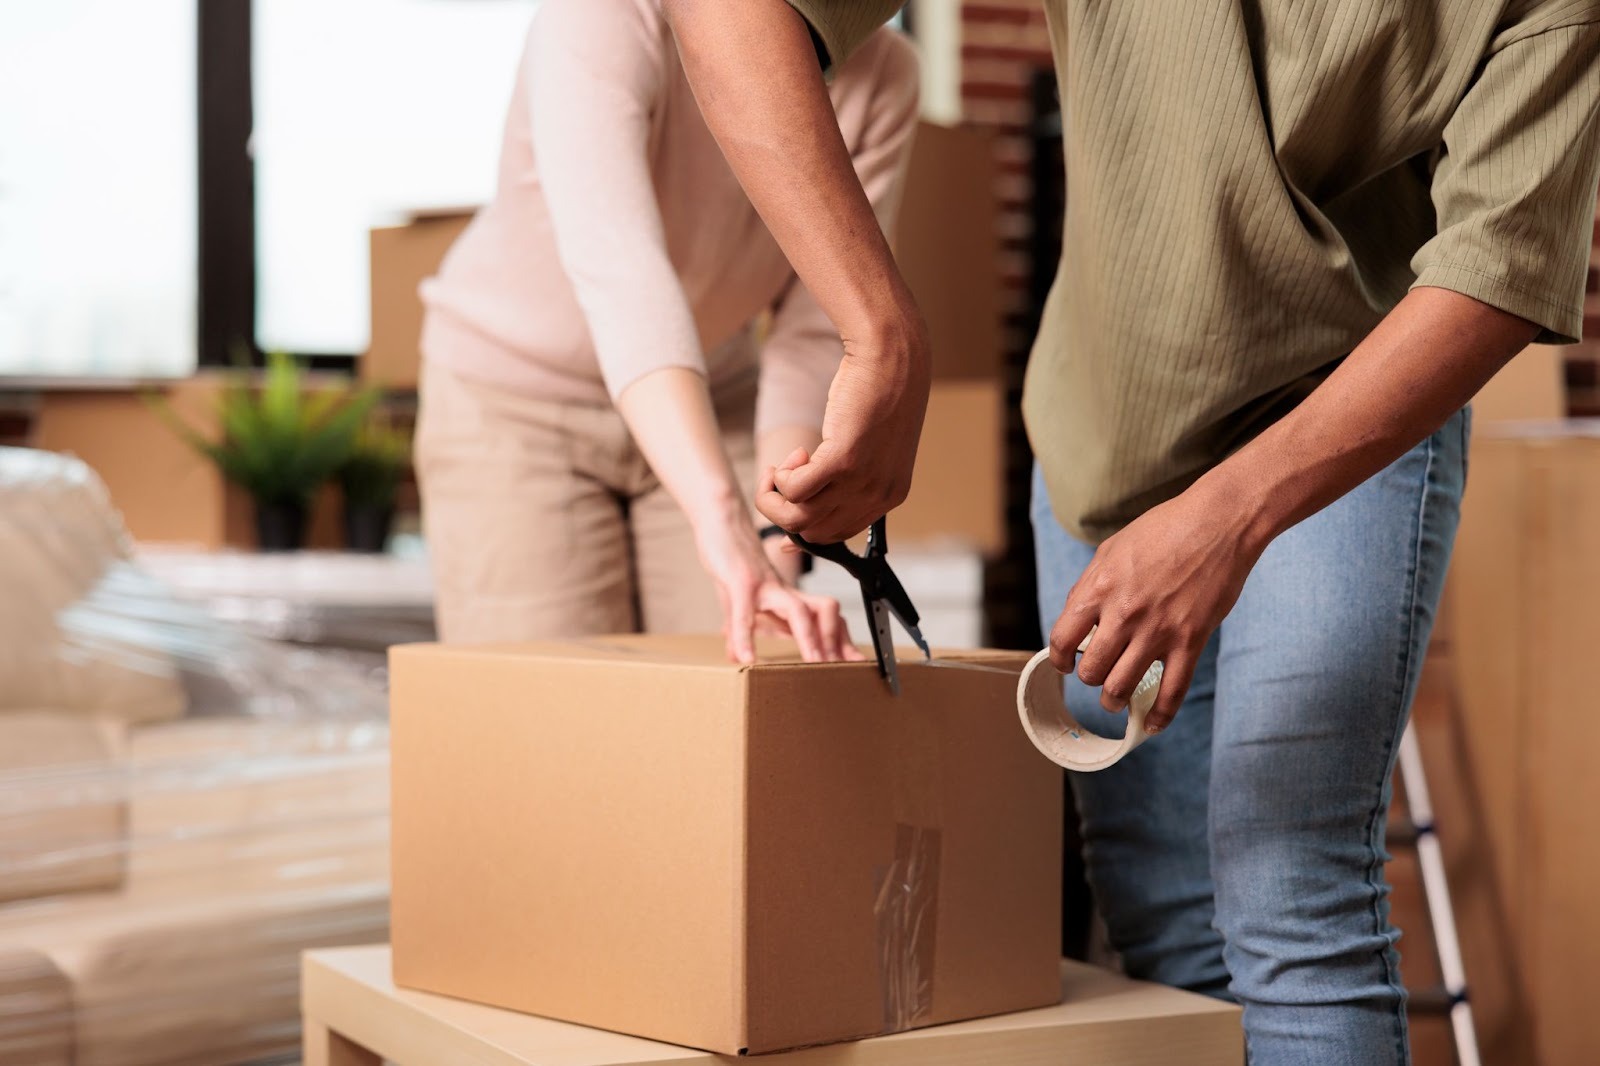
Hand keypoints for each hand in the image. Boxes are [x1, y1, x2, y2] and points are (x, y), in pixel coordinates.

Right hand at [694, 510, 863, 664]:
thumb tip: (736, 657)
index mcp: (788, 598)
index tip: (857, 664)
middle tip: (843, 670)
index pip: (826, 618)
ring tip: (813, 665)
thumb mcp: (738, 603)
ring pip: (797, 611)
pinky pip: (745, 613)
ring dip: (809, 639)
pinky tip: (746, 658)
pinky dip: (746, 637)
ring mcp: (764, 585)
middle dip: (835, 643)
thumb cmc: (733, 562)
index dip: (843, 641)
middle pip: (824, 612)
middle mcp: (784, 591)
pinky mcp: (740, 580)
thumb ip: (742, 630)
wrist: (721, 523)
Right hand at [756, 313, 930, 542]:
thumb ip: (847, 479)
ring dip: (776, 496)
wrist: (890, 355)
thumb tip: (813, 497)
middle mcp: (878, 496)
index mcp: (889, 496)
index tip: (784, 510)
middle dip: (784, 511)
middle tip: (781, 476)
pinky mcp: (843, 459)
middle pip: (813, 533)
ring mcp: (862, 481)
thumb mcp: (870, 448)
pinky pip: (795, 490)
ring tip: (783, 466)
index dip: (803, 528)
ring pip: (798, 519)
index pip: (837, 536)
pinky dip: (782, 478)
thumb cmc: (877, 394)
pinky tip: (795, 454)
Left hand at [1047, 485, 1268, 733]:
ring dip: (1114, 700)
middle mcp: (1123, 614)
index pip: (1062, 639)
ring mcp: (1157, 631)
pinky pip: (1170, 692)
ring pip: (1121, 688)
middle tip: (1097, 676)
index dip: (1060, 659)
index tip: (1066, 663)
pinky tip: (1152, 725)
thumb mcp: (1112, 548)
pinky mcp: (1190, 641)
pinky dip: (1159, 716)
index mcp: (1098, 589)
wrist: (1218, 523)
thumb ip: (1091, 585)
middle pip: (1090, 671)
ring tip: (1115, 700)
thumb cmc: (1165, 528)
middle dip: (1090, 680)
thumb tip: (1077, 617)